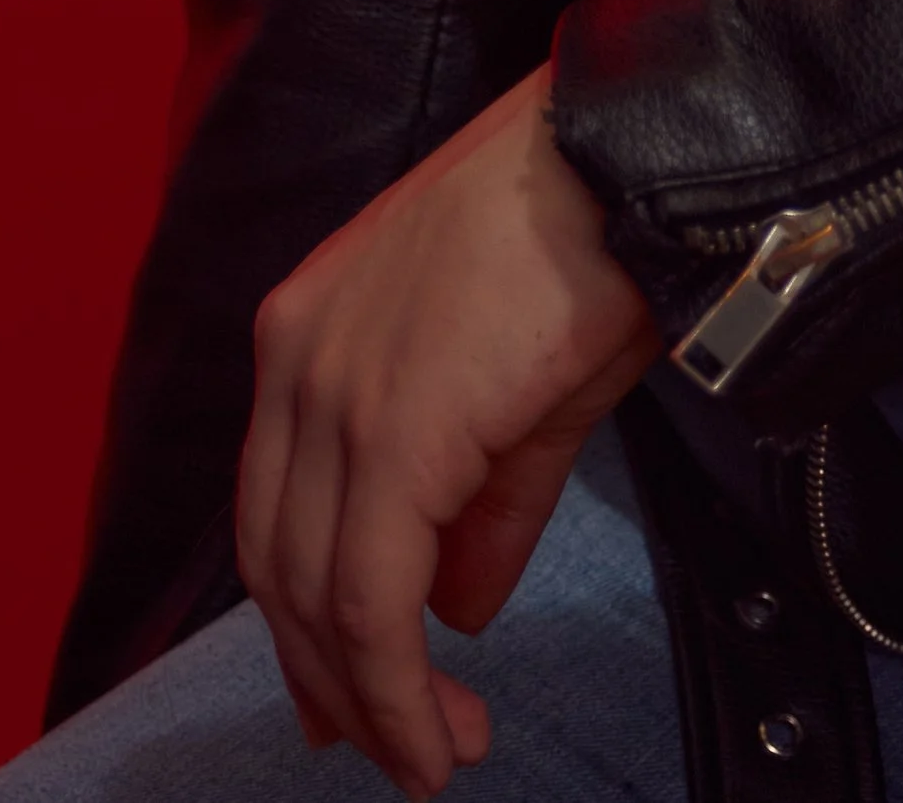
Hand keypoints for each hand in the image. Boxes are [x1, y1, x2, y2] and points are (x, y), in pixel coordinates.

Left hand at [236, 62, 659, 794]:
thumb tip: (458, 611)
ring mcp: (333, 395)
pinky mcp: (391, 436)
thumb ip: (480, 502)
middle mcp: (296, 359)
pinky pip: (371, 600)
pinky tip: (434, 736)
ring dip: (374, 699)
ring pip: (317, 595)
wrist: (623, 159)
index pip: (278, 507)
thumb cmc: (588, 240)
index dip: (305, 617)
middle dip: (334, 677)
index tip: (345, 698)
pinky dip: (396, 689)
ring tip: (438, 754)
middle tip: (400, 750)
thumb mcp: (520, 384)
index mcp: (309, 330)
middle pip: (280, 563)